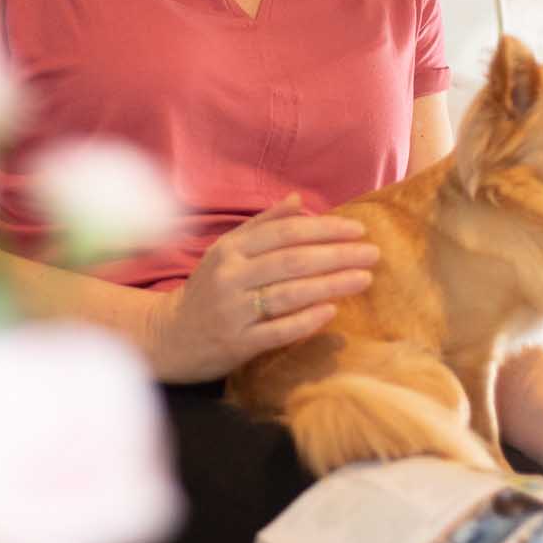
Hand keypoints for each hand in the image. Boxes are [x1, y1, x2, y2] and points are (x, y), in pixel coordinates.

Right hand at [150, 193, 376, 383]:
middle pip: (292, 261)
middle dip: (337, 255)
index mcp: (230, 250)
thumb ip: (262, 225)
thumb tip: (298, 199)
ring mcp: (233, 311)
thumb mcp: (227, 251)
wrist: (170, 336)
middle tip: (373, 253)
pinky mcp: (237, 343)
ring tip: (364, 278)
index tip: (358, 229)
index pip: (285, 233)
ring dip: (331, 285)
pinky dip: (306, 320)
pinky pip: (277, 330)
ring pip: (290, 294)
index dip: (324, 229)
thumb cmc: (208, 290)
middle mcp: (230, 277)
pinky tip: (332, 312)